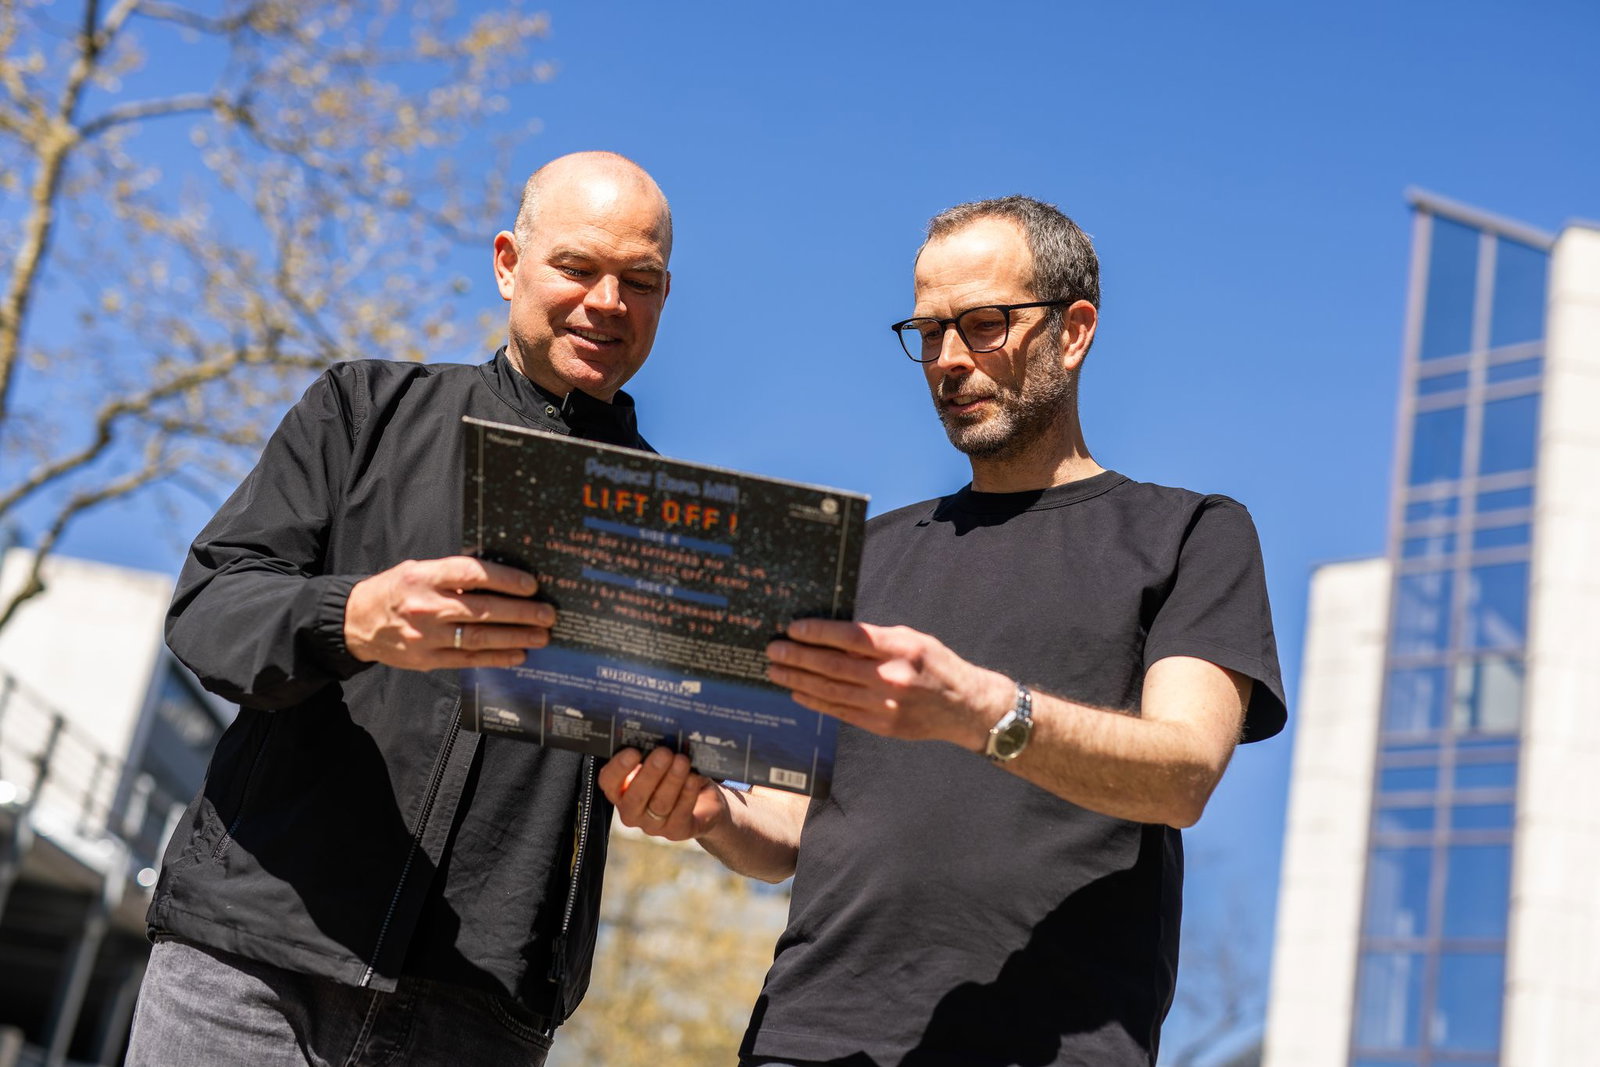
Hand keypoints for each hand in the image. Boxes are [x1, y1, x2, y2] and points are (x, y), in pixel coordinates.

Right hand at [343, 556, 553, 670]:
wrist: (355, 622)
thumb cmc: (395, 590)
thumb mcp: (418, 570)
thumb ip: (452, 574)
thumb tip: (500, 577)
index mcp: (424, 577)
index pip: (471, 574)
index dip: (504, 579)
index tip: (531, 585)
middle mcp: (426, 606)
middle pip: (482, 610)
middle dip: (520, 613)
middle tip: (548, 614)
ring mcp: (426, 636)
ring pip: (479, 637)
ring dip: (515, 637)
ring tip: (542, 635)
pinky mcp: (427, 660)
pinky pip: (468, 660)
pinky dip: (496, 658)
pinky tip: (519, 654)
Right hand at [598, 747, 728, 841]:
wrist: (702, 801)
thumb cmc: (673, 773)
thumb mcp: (659, 761)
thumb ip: (650, 751)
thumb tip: (656, 731)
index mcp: (620, 791)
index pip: (608, 783)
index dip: (618, 768)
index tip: (633, 751)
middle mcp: (632, 812)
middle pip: (635, 797)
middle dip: (650, 773)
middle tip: (664, 752)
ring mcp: (653, 825)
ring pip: (660, 804)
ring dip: (672, 780)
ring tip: (682, 760)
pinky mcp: (677, 831)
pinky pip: (680, 814)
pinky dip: (688, 793)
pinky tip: (694, 778)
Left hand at [765, 619, 1014, 749]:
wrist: (964, 707)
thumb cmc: (936, 665)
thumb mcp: (913, 639)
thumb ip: (876, 638)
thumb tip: (831, 633)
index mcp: (900, 648)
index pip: (849, 637)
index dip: (818, 632)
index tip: (793, 628)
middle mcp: (890, 677)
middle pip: (833, 665)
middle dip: (797, 657)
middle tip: (773, 650)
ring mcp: (884, 704)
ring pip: (831, 690)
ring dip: (798, 680)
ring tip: (777, 671)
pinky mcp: (880, 725)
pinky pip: (839, 712)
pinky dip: (815, 702)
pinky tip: (798, 693)